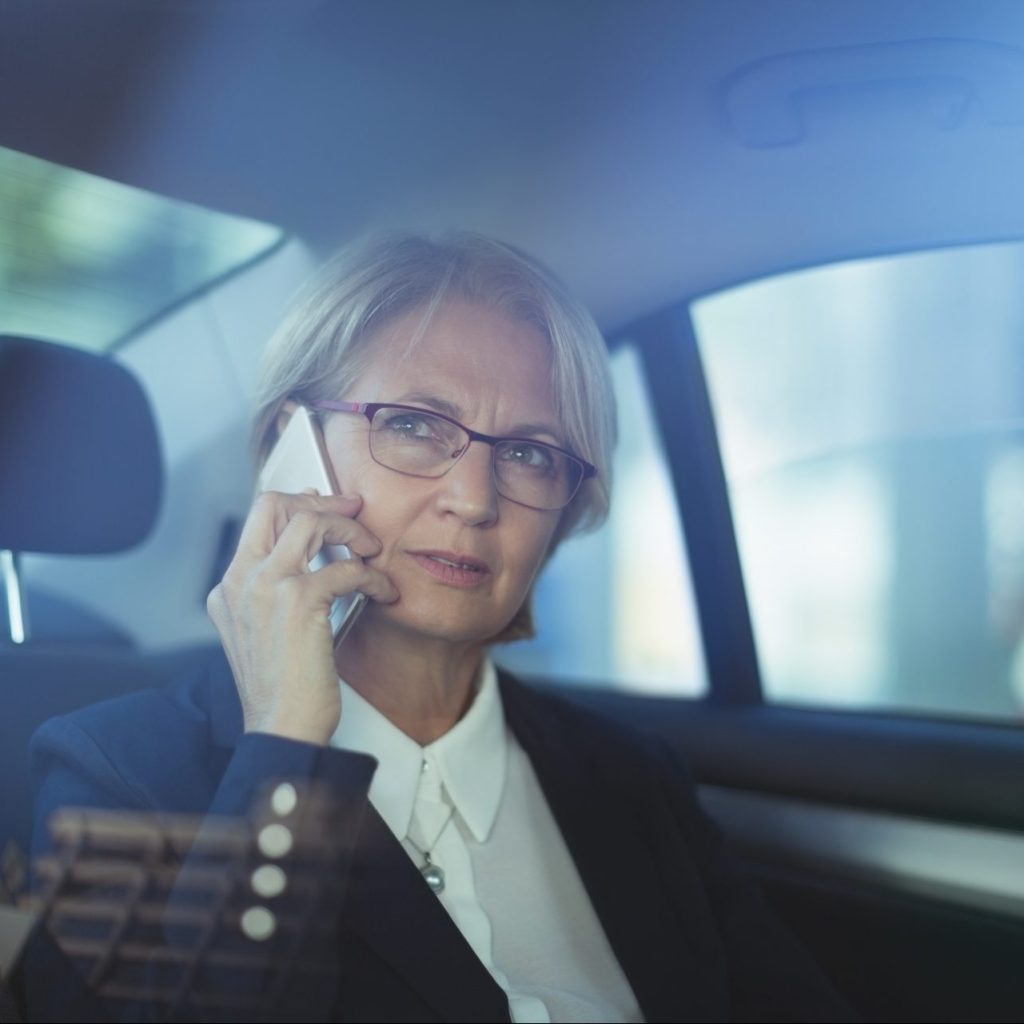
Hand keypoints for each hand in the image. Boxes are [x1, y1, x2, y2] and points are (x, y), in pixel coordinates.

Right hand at [206, 491, 398, 744]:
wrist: (281, 728)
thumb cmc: (283, 686)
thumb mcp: (266, 630)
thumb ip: (277, 590)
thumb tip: (314, 551)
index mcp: (229, 586)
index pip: (257, 517)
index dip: (298, 502)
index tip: (330, 507)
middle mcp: (240, 579)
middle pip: (275, 504)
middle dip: (322, 501)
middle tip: (356, 511)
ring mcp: (265, 586)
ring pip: (310, 522)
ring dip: (351, 530)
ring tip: (373, 550)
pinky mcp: (298, 601)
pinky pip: (347, 567)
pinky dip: (373, 576)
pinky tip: (385, 593)